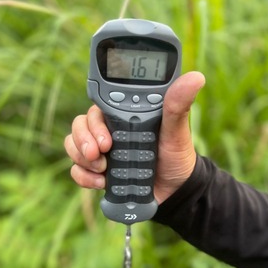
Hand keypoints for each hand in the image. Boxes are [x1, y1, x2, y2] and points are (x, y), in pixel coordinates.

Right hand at [64, 71, 205, 204]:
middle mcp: (109, 130)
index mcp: (124, 115)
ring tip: (102, 170)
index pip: (98, 107)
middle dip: (84, 140)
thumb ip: (178, 105)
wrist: (174, 191)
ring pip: (72, 144)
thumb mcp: (177, 131)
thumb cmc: (175, 155)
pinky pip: (76, 170)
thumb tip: (195, 77)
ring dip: (80, 157)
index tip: (107, 140)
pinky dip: (83, 176)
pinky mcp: (97, 172)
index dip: (95, 121)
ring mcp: (101, 151)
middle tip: (101, 154)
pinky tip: (101, 182)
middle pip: (80, 124)